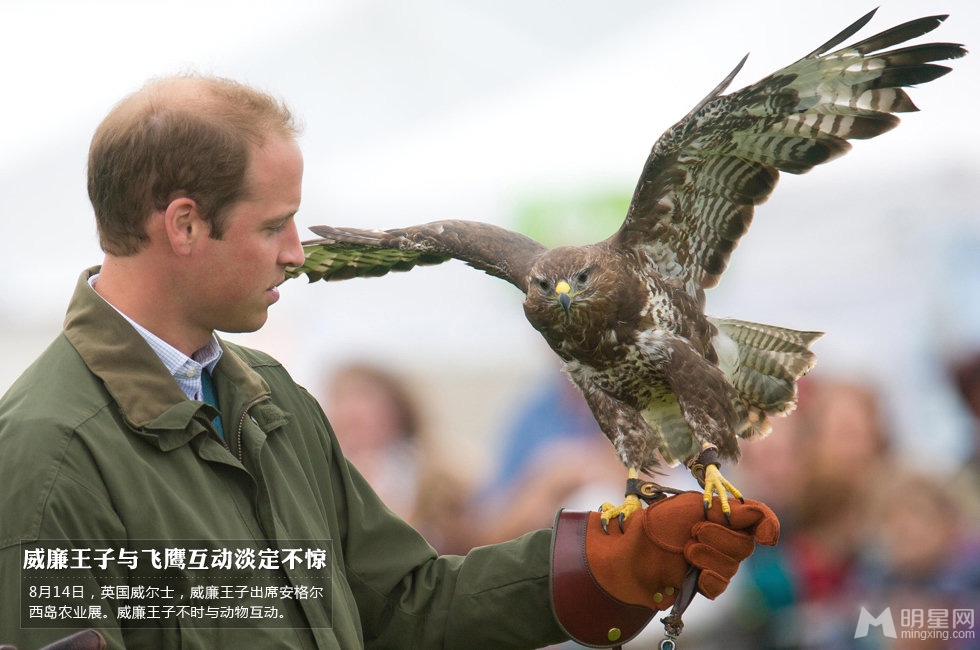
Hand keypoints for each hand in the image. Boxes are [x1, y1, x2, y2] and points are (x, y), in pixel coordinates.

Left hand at [584, 491, 778, 609]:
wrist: (630, 550)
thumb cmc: (657, 523)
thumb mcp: (692, 506)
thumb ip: (727, 509)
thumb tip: (758, 515)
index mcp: (722, 514)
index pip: (758, 518)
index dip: (768, 525)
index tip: (766, 537)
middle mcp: (723, 537)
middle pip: (745, 545)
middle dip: (719, 537)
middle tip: (692, 532)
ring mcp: (714, 561)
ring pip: (732, 566)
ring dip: (707, 556)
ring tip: (684, 550)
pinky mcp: (703, 583)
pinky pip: (719, 586)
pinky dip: (707, 579)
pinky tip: (693, 574)